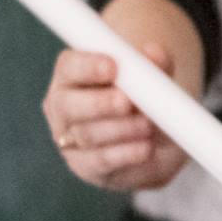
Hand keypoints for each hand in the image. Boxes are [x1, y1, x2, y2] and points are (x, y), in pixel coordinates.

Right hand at [42, 44, 188, 191]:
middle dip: (100, 103)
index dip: (87, 66)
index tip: (112, 66)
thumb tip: (155, 54)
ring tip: (148, 125)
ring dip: (121, 129)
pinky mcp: (87, 167)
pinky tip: (145, 148)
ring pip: (86, 135)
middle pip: (67, 105)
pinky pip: (100, 162)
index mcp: (73, 76)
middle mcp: (63, 108)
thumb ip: (155, 65)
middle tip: (126, 101)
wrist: (158, 140)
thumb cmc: (146, 99)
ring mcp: (70, 140)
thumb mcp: (154, 80)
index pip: (68, 67)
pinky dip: (125, 154)